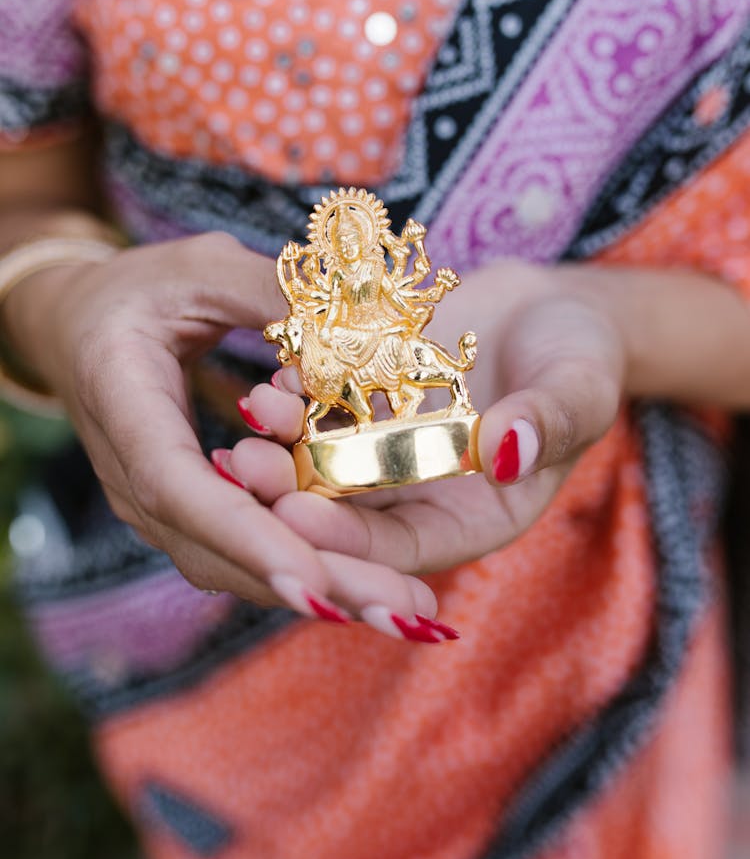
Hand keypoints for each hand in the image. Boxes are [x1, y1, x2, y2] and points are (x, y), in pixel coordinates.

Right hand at [3, 233, 441, 629]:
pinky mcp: (192, 513)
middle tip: (400, 615)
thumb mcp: (201, 269)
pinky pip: (246, 552)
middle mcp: (135, 476)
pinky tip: (374, 590)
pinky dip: (309, 572)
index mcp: (124, 406)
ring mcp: (160, 505)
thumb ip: (268, 291)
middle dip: (313, 585)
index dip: (245, 534)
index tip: (312, 581)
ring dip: (323, 592)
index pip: (177, 486)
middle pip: (219, 551)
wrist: (82, 327)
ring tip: (405, 613)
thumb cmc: (140, 290)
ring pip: (237, 566)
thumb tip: (349, 327)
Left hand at [240, 260, 625, 598]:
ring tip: (252, 406)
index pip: (399, 548)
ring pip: (323, 457)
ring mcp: (387, 447)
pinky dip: (299, 392)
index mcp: (471, 518)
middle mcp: (418, 493)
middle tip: (244, 466)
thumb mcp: (580, 388)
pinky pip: (324, 404)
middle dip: (290, 494)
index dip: (347, 540)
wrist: (550, 310)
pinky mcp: (367, 401)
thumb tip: (510, 451)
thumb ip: (551, 421)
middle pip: (345, 511)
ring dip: (283, 440)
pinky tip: (272, 370)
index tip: (295, 516)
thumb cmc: (582, 357)